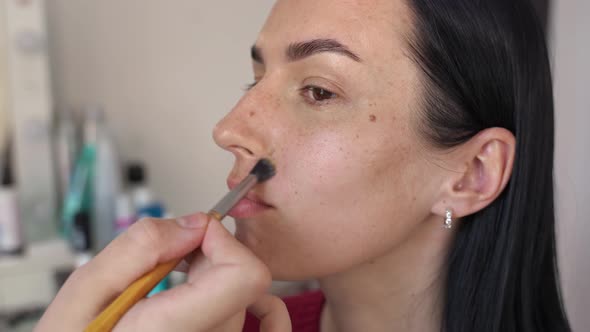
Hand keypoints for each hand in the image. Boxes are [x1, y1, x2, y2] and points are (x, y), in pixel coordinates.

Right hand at [35, 213, 290, 331]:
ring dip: (211, 276)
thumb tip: (192, 224)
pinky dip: (237, 294)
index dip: (223, 241)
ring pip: (241, 298)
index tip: (193, 233)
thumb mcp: (85, 291)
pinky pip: (256, 322)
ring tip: (168, 283)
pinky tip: (215, 288)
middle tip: (167, 261)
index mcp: (175, 330)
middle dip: (208, 255)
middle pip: (241, 280)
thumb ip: (140, 249)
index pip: (245, 276)